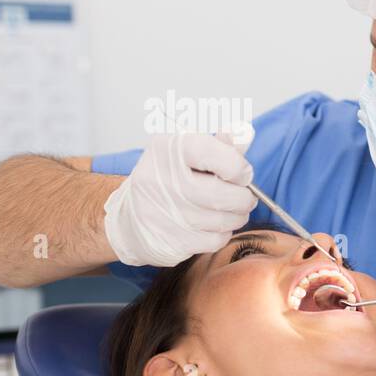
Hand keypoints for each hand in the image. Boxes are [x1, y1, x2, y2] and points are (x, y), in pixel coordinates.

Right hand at [103, 131, 255, 266]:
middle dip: (243, 198)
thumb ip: (220, 146)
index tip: (243, 174)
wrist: (129, 218)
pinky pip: (214, 240)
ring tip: (231, 210)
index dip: (237, 166)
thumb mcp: (187, 155)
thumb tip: (244, 135)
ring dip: (237, 217)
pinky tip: (212, 225)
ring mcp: (159, 212)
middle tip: (245, 197)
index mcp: (164, 150)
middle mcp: (157, 179)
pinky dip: (222, 233)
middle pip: (220, 193)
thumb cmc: (168, 181)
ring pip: (222, 219)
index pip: (209, 152)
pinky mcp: (167, 240)